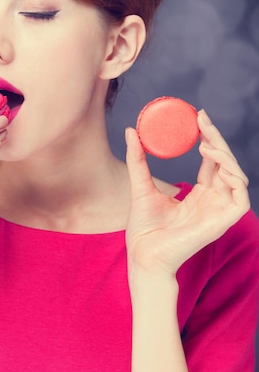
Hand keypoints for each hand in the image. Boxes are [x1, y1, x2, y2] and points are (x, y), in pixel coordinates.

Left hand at [125, 109, 249, 275]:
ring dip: (225, 155)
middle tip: (202, 118)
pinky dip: (235, 176)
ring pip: (237, 176)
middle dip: (217, 139)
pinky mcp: (223, 222)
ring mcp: (219, 212)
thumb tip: (130, 130)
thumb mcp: (140, 184)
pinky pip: (241, 197)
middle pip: (225, 164)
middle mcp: (212, 201)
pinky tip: (216, 161)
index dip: (209, 138)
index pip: (212, 161)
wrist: (143, 254)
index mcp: (199, 195)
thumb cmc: (143, 227)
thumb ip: (137, 159)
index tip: (198, 117)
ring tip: (205, 143)